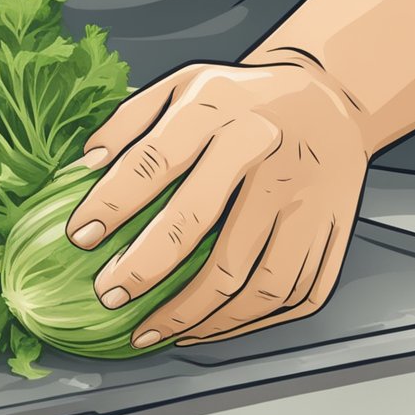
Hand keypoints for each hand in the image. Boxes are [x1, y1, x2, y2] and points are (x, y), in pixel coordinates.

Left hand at [65, 59, 369, 347]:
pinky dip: (247, 324)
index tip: (80, 236)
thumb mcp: (183, 85)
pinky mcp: (334, 231)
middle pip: (202, 224)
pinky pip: (294, 295)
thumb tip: (82, 167)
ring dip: (196, 315)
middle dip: (146, 268)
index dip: (114, 201)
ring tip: (152, 330)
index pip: (157, 160)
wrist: (330, 99)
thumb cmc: (243, 100)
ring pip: (253, 278)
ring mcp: (309, 196)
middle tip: (109, 295)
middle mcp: (269, 153)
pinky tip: (207, 329)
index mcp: (222, 109)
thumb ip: (130, 120)